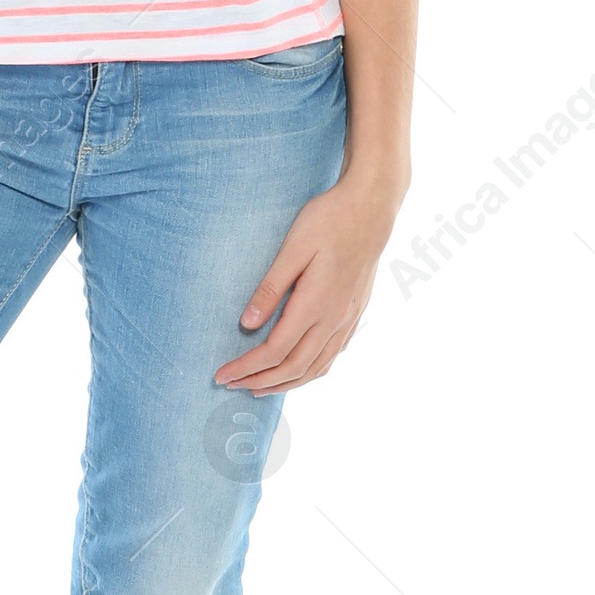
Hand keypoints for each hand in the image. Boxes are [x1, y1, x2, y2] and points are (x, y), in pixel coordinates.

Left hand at [213, 174, 399, 394]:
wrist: (372, 207)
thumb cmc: (329, 220)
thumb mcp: (293, 248)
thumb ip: (271, 288)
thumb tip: (248, 323)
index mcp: (315, 304)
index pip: (274, 351)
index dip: (246, 366)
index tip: (222, 374)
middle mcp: (334, 319)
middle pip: (294, 367)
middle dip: (260, 380)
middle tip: (232, 385)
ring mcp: (348, 319)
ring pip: (316, 367)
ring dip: (285, 383)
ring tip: (259, 387)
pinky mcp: (355, 313)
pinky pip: (331, 356)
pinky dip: (310, 371)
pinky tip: (298, 369)